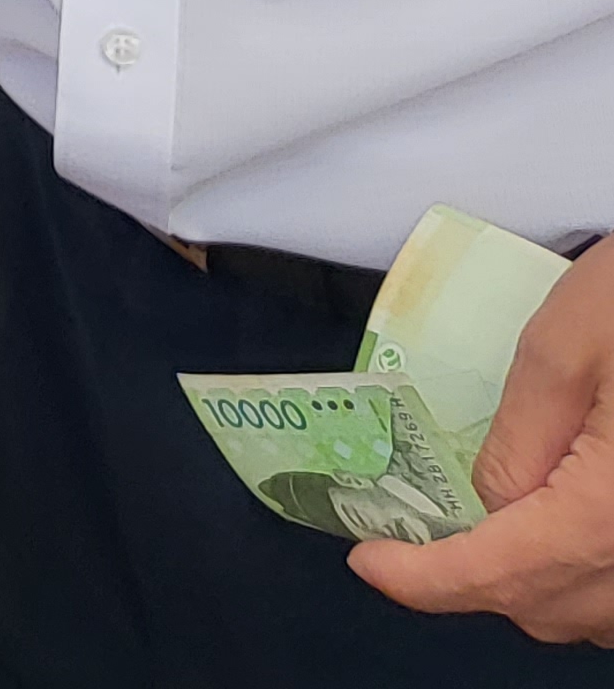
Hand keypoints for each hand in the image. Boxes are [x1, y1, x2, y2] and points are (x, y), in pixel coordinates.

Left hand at [353, 235, 613, 640]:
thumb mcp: (567, 345)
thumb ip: (520, 434)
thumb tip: (489, 500)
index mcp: (611, 513)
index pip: (504, 572)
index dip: (425, 580)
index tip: (370, 563)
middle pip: (552, 606)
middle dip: (475, 581)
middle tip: (414, 537)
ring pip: (597, 613)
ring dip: (537, 586)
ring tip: (479, 533)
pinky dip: (588, 580)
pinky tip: (558, 530)